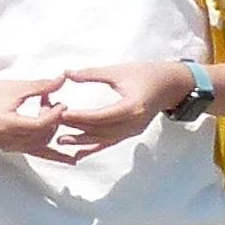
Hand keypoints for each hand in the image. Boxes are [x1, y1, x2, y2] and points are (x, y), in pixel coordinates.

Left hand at [0, 64, 186, 162]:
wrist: (171, 85)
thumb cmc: (146, 73)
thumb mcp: (119, 71)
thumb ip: (92, 74)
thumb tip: (67, 73)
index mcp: (132, 107)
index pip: (101, 115)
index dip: (81, 116)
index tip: (61, 113)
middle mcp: (133, 123)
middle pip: (101, 130)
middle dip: (77, 129)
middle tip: (53, 128)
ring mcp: (133, 131)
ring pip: (104, 140)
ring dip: (83, 141)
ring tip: (61, 141)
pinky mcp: (131, 133)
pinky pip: (110, 142)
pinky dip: (94, 148)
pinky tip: (78, 153)